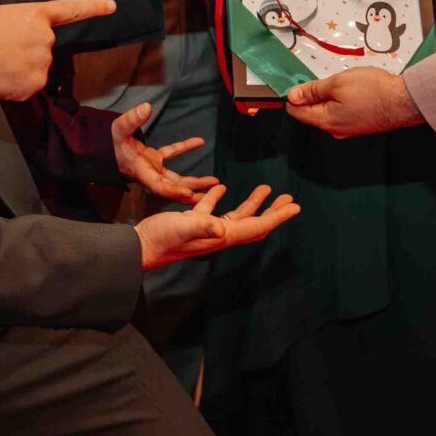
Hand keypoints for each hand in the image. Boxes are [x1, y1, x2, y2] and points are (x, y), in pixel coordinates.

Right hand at [0, 0, 116, 100]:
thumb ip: (11, 21)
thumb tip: (9, 33)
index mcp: (35, 14)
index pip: (71, 9)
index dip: (93, 7)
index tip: (112, 6)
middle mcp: (45, 37)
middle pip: (43, 46)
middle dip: (26, 50)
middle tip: (1, 51)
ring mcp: (43, 61)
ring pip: (36, 67)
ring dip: (21, 68)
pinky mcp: (36, 83)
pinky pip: (29, 85)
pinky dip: (17, 85)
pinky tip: (1, 78)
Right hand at [111, 102, 220, 203]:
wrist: (101, 149)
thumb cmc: (108, 142)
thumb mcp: (118, 129)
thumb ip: (131, 119)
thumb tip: (146, 107)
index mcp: (141, 171)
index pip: (159, 186)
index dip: (173, 191)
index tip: (189, 193)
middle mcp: (149, 174)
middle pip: (173, 188)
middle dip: (191, 193)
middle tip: (211, 197)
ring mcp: (152, 168)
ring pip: (176, 178)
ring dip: (194, 181)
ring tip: (213, 183)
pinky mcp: (154, 159)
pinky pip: (172, 155)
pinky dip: (184, 148)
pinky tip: (199, 142)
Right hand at [136, 183, 301, 269]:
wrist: (140, 247)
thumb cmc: (160, 238)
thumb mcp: (182, 226)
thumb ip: (201, 225)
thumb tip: (221, 227)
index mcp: (222, 235)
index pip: (257, 226)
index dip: (277, 216)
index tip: (295, 206)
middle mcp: (218, 234)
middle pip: (254, 223)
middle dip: (272, 211)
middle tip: (288, 198)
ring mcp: (206, 230)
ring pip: (237, 216)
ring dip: (253, 203)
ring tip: (265, 188)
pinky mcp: (192, 224)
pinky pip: (213, 210)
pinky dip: (221, 198)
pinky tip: (223, 188)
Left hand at [286, 67, 423, 137]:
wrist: (404, 101)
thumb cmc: (374, 91)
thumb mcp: (337, 83)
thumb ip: (312, 90)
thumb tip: (293, 96)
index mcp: (324, 120)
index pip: (296, 111)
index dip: (294, 95)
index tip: (299, 81)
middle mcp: (334, 129)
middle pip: (311, 111)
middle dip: (313, 94)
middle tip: (327, 78)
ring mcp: (347, 129)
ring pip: (327, 111)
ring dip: (329, 96)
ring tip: (344, 83)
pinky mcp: (358, 125)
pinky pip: (341, 112)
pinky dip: (342, 100)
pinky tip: (353, 90)